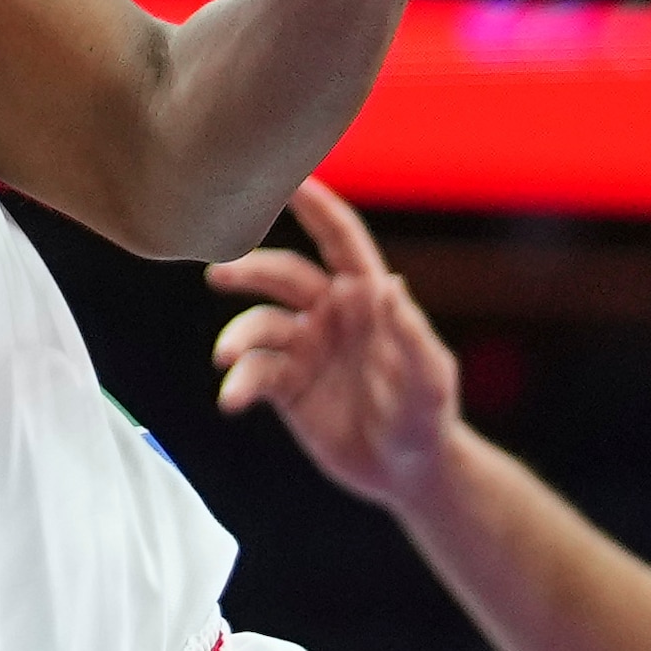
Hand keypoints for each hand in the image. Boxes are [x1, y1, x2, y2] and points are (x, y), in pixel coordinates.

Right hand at [205, 181, 463, 507]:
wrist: (409, 475)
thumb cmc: (429, 419)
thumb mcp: (430, 379)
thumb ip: (410, 334)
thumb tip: (388, 283)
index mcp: (368, 298)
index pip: (338, 239)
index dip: (315, 205)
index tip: (287, 175)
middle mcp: (331, 313)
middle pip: (283, 274)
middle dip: (251, 270)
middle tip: (220, 274)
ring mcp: (306, 348)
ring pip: (260, 326)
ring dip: (238, 338)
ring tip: (227, 359)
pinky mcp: (287, 387)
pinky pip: (255, 374)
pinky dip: (239, 384)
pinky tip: (232, 400)